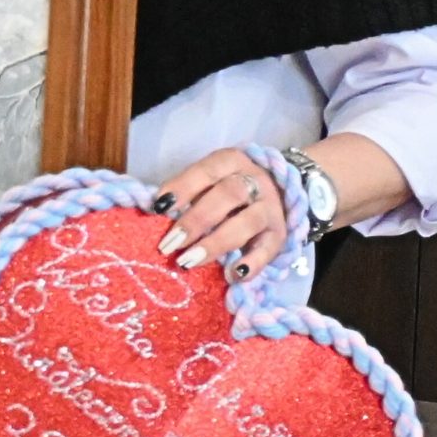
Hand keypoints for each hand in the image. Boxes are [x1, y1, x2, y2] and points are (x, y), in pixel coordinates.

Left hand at [151, 149, 287, 285]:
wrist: (276, 193)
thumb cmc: (225, 188)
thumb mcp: (208, 181)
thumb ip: (187, 193)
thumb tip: (156, 211)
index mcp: (231, 162)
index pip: (207, 170)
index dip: (183, 187)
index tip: (159, 207)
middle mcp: (255, 181)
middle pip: (227, 195)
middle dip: (195, 221)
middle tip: (169, 244)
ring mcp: (271, 207)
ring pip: (247, 222)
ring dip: (215, 244)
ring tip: (188, 262)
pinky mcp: (279, 233)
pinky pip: (269, 249)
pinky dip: (252, 263)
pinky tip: (233, 275)